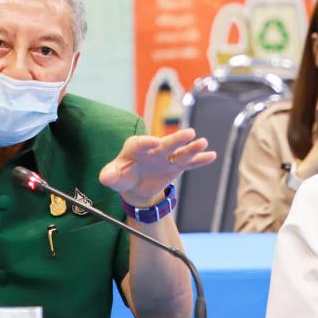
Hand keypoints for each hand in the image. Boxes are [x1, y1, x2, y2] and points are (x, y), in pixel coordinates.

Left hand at [99, 128, 215, 206]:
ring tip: (203, 143)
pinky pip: (189, 163)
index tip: (154, 143)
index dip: (146, 142)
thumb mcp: (112, 177)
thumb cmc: (122, 176)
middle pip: (166, 143)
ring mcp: (167, 156)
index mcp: (135, 147)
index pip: (140, 143)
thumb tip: (105, 178)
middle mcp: (154, 148)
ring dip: (192, 148)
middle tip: (188, 133)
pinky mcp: (176, 165)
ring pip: (180, 152)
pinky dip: (200, 160)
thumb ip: (109, 176)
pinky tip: (211, 156)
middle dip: (176, 139)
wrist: (135, 184)